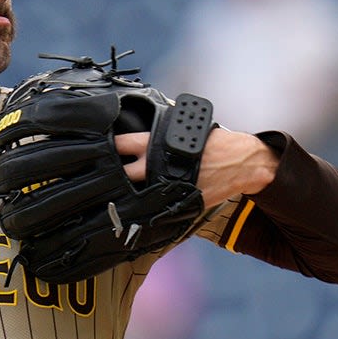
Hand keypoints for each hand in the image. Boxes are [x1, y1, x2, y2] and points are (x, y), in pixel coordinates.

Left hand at [116, 128, 277, 207]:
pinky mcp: (179, 201)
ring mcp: (168, 185)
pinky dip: (150, 207)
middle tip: (102, 178)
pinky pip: (158, 206)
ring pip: (138, 194)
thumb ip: (162, 135)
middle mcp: (159, 165)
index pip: (123, 144)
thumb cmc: (215, 143)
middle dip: (113, 176)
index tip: (95, 150)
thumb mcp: (186, 131)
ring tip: (117, 196)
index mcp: (158, 144)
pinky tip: (143, 207)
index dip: (108, 147)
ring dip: (129, 194)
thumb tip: (142, 136)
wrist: (242, 162)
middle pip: (123, 173)